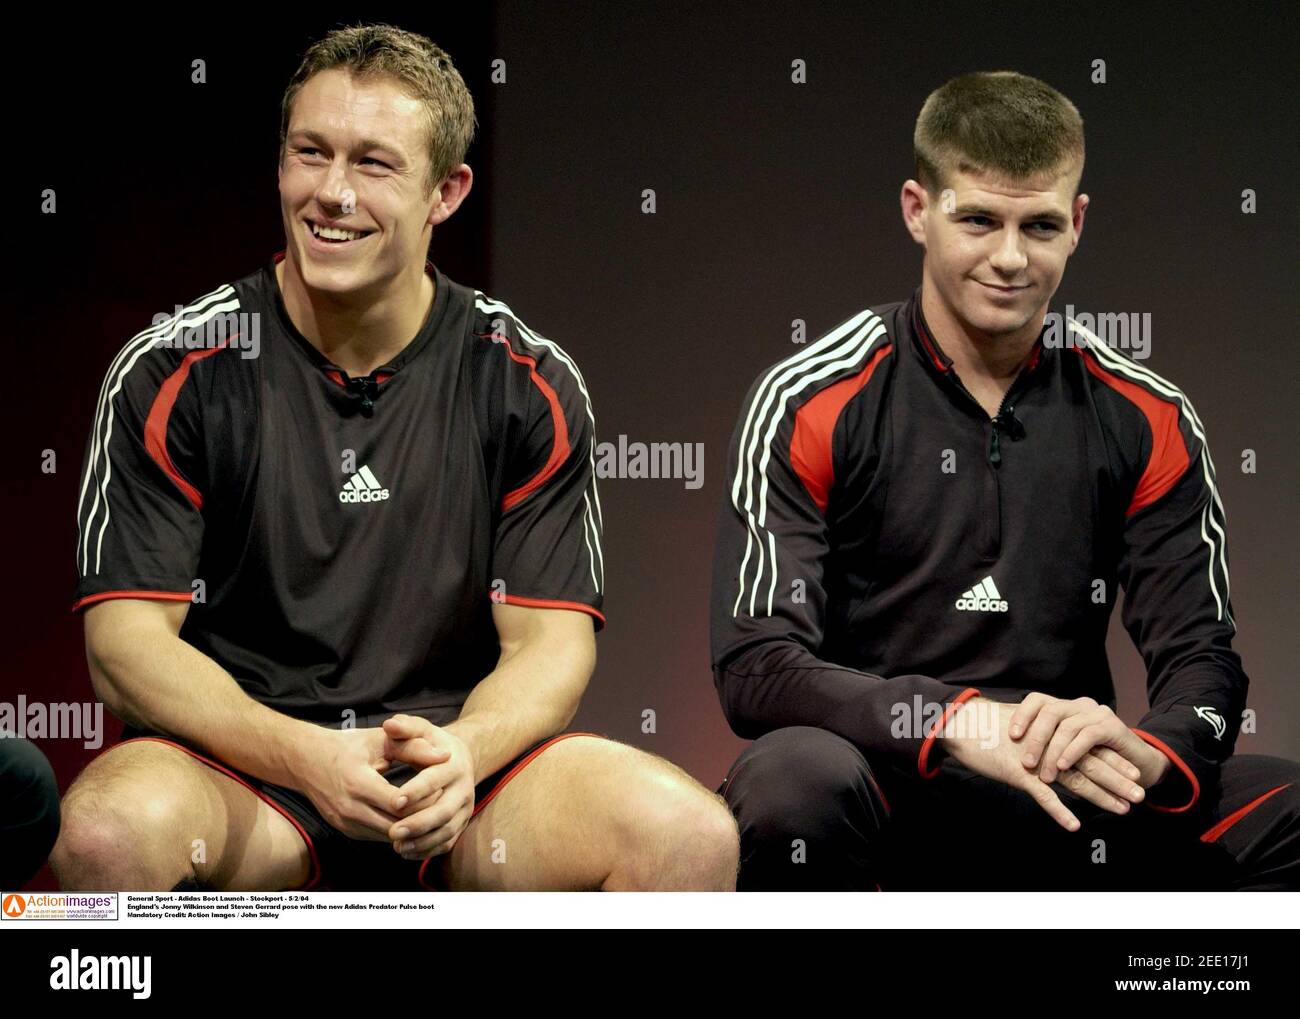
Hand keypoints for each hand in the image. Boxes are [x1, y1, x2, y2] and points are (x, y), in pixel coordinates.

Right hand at [297, 726, 447, 840]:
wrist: (306, 761)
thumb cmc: (348, 746)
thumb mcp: (380, 739)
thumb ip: (413, 747)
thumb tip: (445, 756)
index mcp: (358, 783)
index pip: (400, 804)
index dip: (424, 799)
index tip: (442, 788)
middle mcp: (349, 808)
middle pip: (396, 825)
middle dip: (422, 818)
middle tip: (443, 805)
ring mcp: (345, 823)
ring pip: (388, 836)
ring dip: (411, 828)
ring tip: (431, 812)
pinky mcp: (345, 830)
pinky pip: (377, 836)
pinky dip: (397, 830)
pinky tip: (412, 818)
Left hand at [381, 714, 476, 860]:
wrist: (459, 757)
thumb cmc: (432, 742)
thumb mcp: (421, 729)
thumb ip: (406, 727)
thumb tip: (390, 725)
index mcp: (454, 764)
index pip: (436, 779)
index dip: (416, 790)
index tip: (395, 801)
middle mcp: (464, 789)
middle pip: (444, 811)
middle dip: (418, 823)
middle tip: (392, 831)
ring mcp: (465, 809)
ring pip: (446, 831)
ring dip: (422, 842)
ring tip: (396, 846)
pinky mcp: (461, 823)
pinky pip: (447, 842)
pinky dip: (427, 850)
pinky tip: (406, 851)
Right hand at [941, 697, 1139, 831]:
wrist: (961, 723)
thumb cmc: (988, 725)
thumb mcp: (1021, 724)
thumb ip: (1042, 733)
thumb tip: (1057, 740)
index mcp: (1051, 731)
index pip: (1089, 746)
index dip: (1113, 760)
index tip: (1134, 773)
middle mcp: (1048, 743)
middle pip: (1090, 763)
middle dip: (1117, 780)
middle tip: (1140, 794)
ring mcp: (1035, 758)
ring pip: (1074, 779)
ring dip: (1100, 796)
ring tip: (1122, 809)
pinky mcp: (1018, 772)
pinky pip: (1042, 795)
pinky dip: (1059, 810)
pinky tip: (1074, 824)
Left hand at [1009, 693, 1169, 789]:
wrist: (1137, 766)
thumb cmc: (1095, 761)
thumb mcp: (1065, 751)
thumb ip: (1045, 746)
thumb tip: (1010, 749)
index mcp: (1065, 707)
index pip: (1037, 701)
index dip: (1022, 715)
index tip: (1012, 736)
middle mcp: (1079, 705)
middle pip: (1050, 711)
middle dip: (1036, 738)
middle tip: (1027, 763)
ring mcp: (1097, 713)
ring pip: (1067, 726)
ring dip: (1053, 752)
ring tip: (1046, 774)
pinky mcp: (1112, 726)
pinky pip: (1087, 736)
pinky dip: (1072, 751)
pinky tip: (1064, 766)